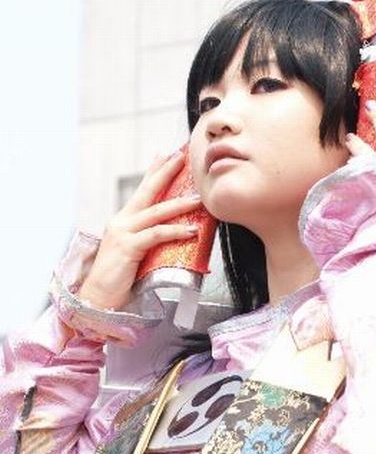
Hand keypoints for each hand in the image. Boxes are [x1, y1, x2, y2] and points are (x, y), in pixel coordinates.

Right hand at [78, 150, 201, 310]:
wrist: (98, 299)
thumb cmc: (119, 280)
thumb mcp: (138, 253)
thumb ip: (152, 241)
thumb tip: (178, 235)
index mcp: (123, 221)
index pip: (142, 191)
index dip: (154, 172)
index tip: (166, 155)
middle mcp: (121, 221)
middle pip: (148, 191)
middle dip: (165, 172)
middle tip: (181, 156)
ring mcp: (123, 233)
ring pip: (156, 212)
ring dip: (179, 204)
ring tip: (198, 199)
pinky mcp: (128, 247)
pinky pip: (156, 235)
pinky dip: (176, 231)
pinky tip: (192, 231)